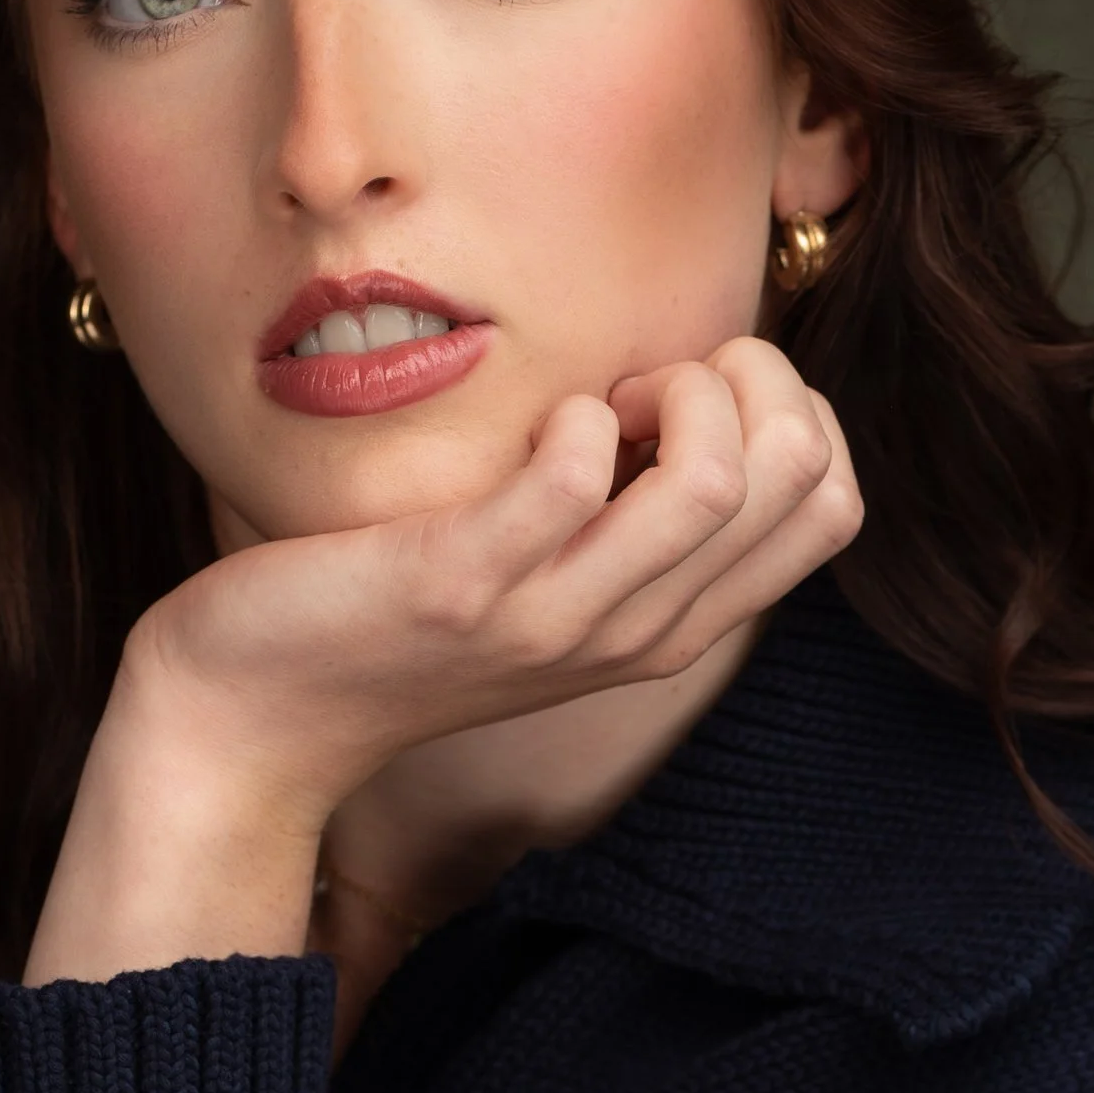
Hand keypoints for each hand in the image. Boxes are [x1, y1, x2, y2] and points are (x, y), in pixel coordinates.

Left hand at [25, 336, 859, 984]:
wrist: (258, 712)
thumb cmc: (398, 619)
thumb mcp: (549, 580)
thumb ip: (630, 517)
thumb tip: (700, 388)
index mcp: (672, 626)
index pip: (836, 503)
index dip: (791, 411)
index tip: (683, 403)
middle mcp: (636, 632)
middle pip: (798, 475)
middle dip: (743, 379)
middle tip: (638, 387)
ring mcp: (556, 617)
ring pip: (717, 478)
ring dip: (670, 388)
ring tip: (595, 399)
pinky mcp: (465, 587)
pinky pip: (573, 476)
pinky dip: (566, 417)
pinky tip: (528, 423)